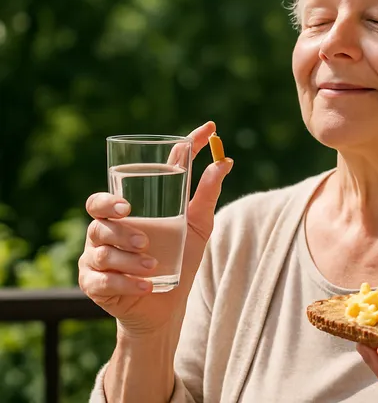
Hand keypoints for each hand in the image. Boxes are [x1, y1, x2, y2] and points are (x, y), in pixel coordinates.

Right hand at [78, 121, 232, 337]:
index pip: (144, 169)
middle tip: (134, 218)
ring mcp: (97, 254)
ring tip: (153, 263)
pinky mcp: (93, 283)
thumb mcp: (197, 227)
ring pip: (102, 246)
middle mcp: (110, 225)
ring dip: (128, 255)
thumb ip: (205, 196)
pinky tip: (148, 286)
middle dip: (112, 209)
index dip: (176, 147)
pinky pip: (104, 279)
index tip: (207, 128)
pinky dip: (127, 282)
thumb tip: (225, 161)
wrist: (164, 308)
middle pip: (97, 206)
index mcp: (133, 206)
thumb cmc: (179, 260)